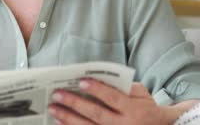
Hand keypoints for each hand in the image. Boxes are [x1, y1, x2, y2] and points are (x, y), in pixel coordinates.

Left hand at [48, 79, 169, 124]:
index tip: (80, 81)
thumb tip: (97, 79)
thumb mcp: (141, 94)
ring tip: (54, 109)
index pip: (113, 98)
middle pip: (97, 114)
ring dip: (69, 119)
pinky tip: (60, 123)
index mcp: (134, 110)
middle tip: (57, 94)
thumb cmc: (145, 107)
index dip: (97, 90)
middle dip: (75, 104)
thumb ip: (123, 87)